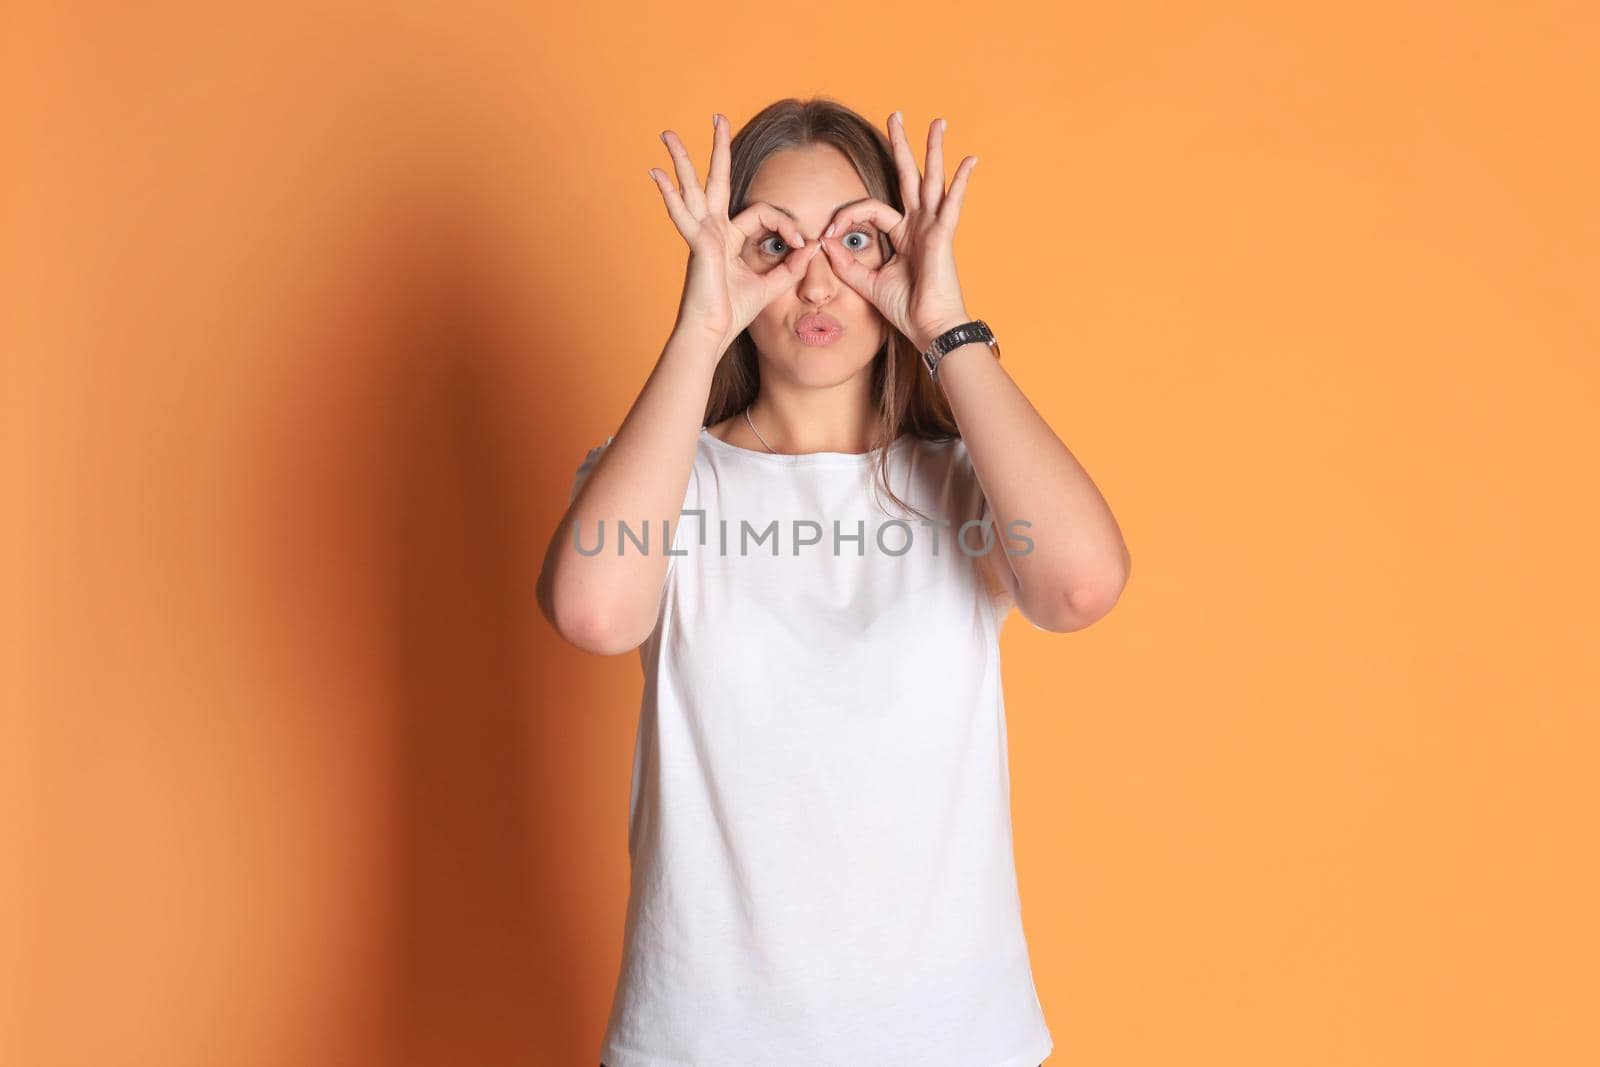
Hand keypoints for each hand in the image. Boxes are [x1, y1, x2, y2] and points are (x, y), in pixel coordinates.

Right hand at [650, 114, 823, 352]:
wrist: (711, 334)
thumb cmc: (732, 314)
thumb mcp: (770, 285)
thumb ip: (790, 266)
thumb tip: (813, 248)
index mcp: (729, 238)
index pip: (763, 214)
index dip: (788, 224)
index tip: (803, 243)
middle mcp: (712, 230)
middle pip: (715, 180)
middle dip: (718, 148)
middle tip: (717, 116)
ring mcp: (701, 234)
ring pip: (692, 187)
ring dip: (682, 159)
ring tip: (668, 134)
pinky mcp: (697, 244)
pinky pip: (682, 214)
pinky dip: (669, 195)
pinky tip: (656, 175)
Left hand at [816, 112, 978, 351]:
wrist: (929, 327)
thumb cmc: (906, 309)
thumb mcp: (867, 282)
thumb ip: (845, 263)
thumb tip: (824, 243)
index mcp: (903, 234)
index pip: (871, 209)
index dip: (846, 215)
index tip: (827, 233)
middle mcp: (919, 225)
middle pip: (909, 176)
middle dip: (902, 146)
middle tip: (896, 115)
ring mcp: (933, 227)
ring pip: (932, 179)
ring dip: (933, 149)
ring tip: (938, 122)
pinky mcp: (943, 235)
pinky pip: (952, 203)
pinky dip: (961, 182)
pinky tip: (969, 160)